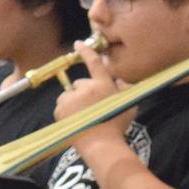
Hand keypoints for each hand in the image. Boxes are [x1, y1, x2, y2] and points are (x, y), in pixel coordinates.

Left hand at [57, 38, 134, 158]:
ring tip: (83, 117)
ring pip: (68, 95)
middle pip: (79, 84)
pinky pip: (61, 107)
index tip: (78, 44)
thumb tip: (118, 80)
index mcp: (103, 84)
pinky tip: (75, 122)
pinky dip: (66, 112)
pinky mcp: (60, 108)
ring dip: (73, 102)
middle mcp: (86, 87)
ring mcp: (71, 97)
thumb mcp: (128, 104)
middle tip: (91, 109)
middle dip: (83, 93)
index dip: (86, 51)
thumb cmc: (117, 126)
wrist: (101, 144)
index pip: (94, 63)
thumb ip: (124, 89)